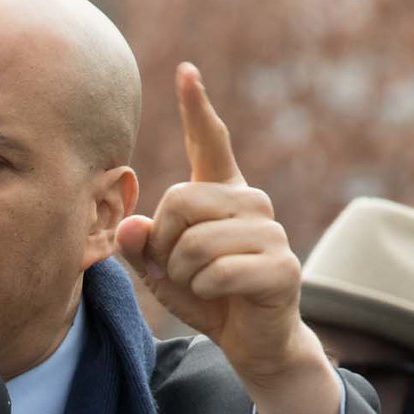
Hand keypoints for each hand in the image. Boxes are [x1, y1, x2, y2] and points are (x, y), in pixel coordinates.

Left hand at [117, 64, 310, 385]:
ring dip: (183, 275)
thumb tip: (132, 227)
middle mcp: (252, 203)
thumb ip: (140, 245)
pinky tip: (221, 297)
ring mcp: (272, 232)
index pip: (210, 143)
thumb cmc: (206, 297)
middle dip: (164, 244)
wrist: (250, 341)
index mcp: (223, 195)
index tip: (185, 71)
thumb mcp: (161, 270)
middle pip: (179, 200)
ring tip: (202, 285)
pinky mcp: (282, 267)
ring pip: (194, 242)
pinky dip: (204, 292)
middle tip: (181, 269)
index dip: (196, 108)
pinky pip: (217, 273)